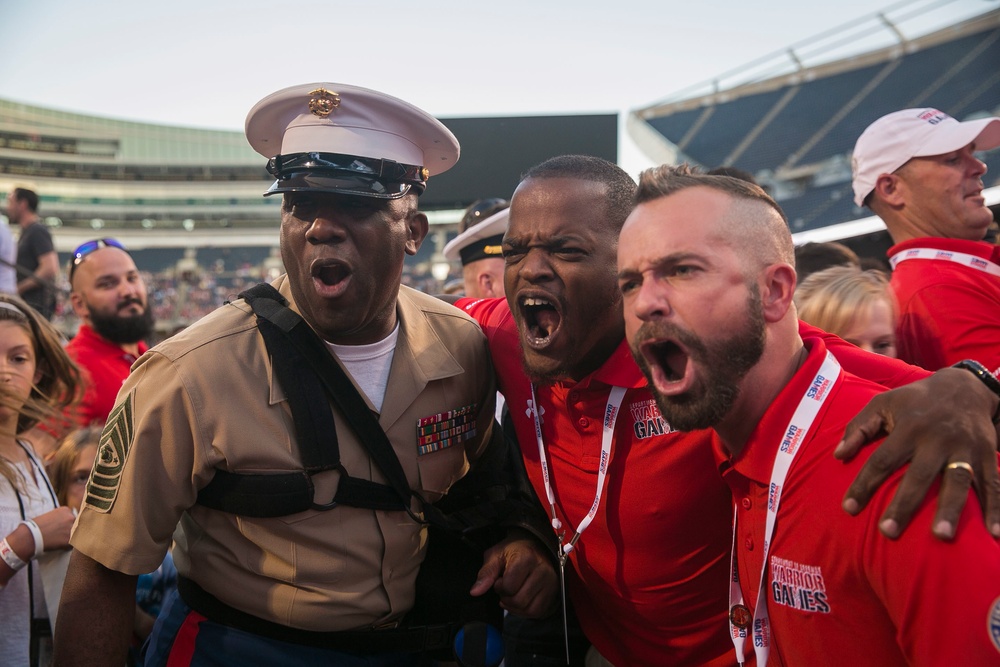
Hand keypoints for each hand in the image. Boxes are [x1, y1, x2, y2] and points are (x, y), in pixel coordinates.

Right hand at [32, 506, 76, 550]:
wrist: (30, 537)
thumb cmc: (36, 526)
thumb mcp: (50, 515)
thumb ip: (60, 517)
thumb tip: (66, 522)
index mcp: (66, 510)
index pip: (74, 516)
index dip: (68, 523)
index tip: (62, 527)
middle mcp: (71, 517)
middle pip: (77, 524)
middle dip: (72, 529)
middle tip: (61, 535)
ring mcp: (71, 528)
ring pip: (77, 534)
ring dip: (71, 537)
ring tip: (59, 540)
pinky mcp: (70, 539)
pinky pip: (74, 543)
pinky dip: (68, 546)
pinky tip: (59, 545)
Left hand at [470, 533, 557, 617]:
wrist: (535, 545)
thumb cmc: (514, 550)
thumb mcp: (496, 556)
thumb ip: (486, 573)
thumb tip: (475, 592)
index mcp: (527, 558)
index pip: (509, 586)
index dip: (499, 586)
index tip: (500, 579)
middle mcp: (543, 570)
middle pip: (519, 600)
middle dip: (507, 598)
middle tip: (506, 588)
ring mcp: (551, 583)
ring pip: (529, 609)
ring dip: (516, 607)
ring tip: (513, 594)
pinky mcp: (554, 592)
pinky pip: (538, 612)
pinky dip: (526, 611)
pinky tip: (521, 601)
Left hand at [835, 367, 999, 539]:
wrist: (965, 386)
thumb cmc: (915, 400)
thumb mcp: (882, 403)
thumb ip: (859, 427)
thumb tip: (838, 455)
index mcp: (909, 427)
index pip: (882, 460)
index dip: (864, 484)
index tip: (849, 508)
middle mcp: (937, 439)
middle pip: (919, 475)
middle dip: (904, 504)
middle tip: (887, 531)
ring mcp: (966, 448)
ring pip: (958, 482)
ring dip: (950, 510)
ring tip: (941, 536)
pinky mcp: (988, 454)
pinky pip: (994, 484)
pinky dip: (997, 509)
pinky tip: (995, 534)